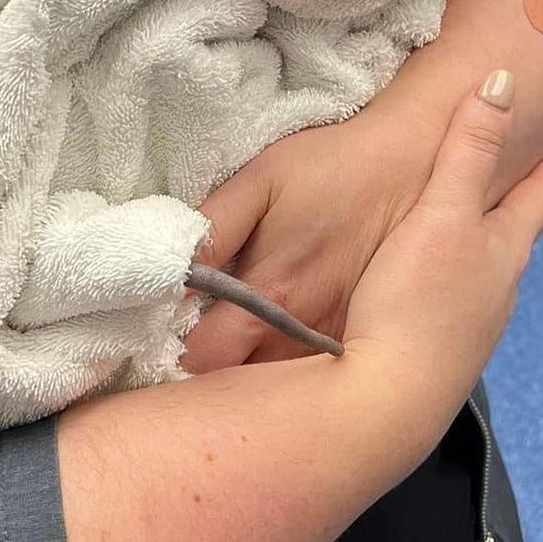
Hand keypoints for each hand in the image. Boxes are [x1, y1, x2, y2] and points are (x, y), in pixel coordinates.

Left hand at [182, 98, 435, 373]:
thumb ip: (213, 228)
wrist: (413, 164)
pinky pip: (316, 387)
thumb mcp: (262, 179)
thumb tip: (167, 273)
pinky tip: (265, 372)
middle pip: (239, 393)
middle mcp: (304, 335)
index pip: (203, 360)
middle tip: (170, 365)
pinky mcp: (361, 343)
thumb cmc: (331, 167)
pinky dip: (287, 388)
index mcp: (272, 294)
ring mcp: (338, 346)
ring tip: (214, 371)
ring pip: (280, 398)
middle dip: (201, 387)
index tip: (149, 344)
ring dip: (245, 392)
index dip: (169, 359)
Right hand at [344, 72, 542, 412]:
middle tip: (510, 169)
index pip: (534, 195)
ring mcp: (467, 319)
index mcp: (502, 248)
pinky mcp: (433, 341)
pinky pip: (448, 292)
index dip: (541, 166)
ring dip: (475, 237)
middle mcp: (494, 285)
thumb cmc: (417, 303)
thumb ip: (469, 151)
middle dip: (512, 199)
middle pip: (511, 230)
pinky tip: (420, 275)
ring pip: (479, 264)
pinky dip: (443, 270)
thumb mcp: (442, 214)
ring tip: (460, 216)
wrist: (385, 400)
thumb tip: (503, 84)